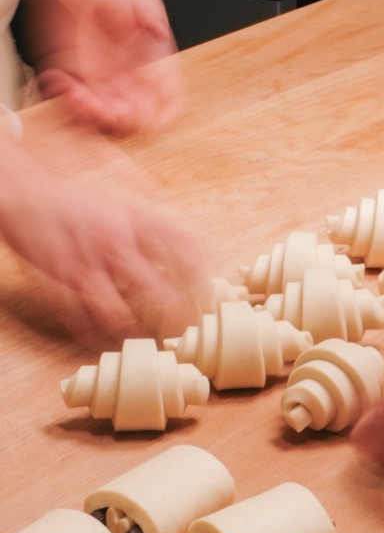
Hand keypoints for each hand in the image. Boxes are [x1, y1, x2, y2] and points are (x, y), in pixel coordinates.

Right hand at [0, 136, 207, 340]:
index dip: (201, 274)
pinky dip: (94, 333)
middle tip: (186, 327)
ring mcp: (86, 263)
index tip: (210, 291)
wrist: (24, 193)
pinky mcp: (60, 279)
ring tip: (149, 337)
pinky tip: (105, 338)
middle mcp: (115, 241)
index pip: (182, 247)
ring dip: (134, 328)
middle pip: (157, 288)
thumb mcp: (122, 200)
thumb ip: (154, 220)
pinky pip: (80, 317)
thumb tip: (191, 238)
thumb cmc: (77, 200)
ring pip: (118, 310)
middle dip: (175, 313)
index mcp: (134, 219)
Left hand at [28, 0, 183, 134]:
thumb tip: (158, 30)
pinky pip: (80, 103)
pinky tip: (61, 82)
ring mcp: (108, 81)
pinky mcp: (82, 80)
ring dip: (91, 114)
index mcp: (155, 62)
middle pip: (137, 116)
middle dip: (121, 119)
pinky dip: (69, 100)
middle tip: (104, 106)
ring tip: (78, 96)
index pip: (172, 99)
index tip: (149, 119)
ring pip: (107, 116)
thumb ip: (146, 12)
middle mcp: (133, 77)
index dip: (166, 115)